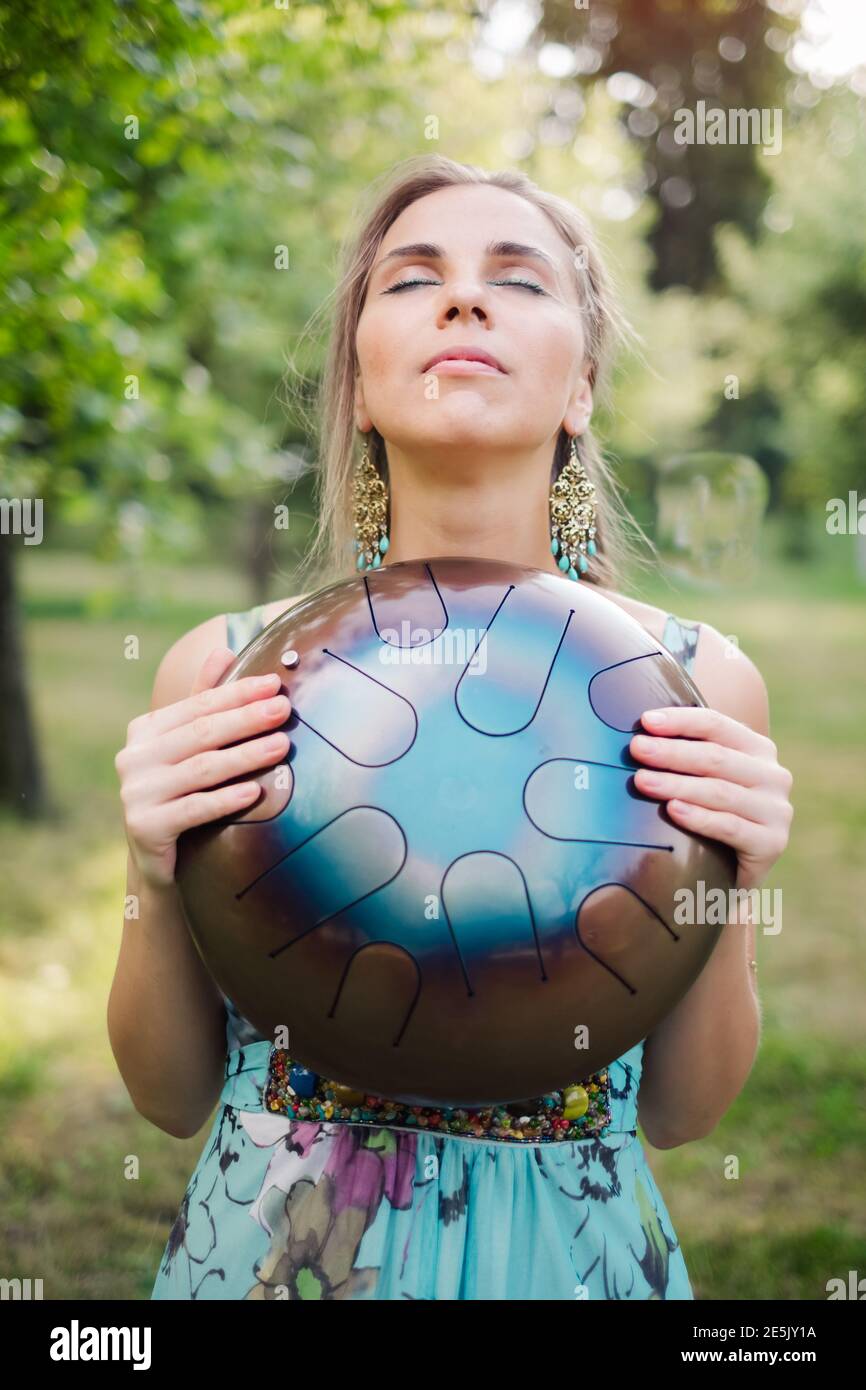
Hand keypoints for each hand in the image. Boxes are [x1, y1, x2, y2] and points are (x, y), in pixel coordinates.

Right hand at [115, 647, 291, 889]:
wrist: (158, 859)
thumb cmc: (181, 792)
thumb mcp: (188, 746)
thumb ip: (202, 700)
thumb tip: (224, 649)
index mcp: (144, 730)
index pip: (197, 705)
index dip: (236, 693)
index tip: (274, 683)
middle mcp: (134, 758)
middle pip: (201, 733)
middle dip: (246, 719)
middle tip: (284, 709)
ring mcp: (136, 793)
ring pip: (202, 769)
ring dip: (245, 756)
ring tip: (282, 745)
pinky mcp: (144, 827)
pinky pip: (193, 809)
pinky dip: (225, 799)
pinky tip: (254, 792)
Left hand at [630, 706, 793, 891]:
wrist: (731, 874)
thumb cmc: (709, 815)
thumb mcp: (703, 779)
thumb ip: (687, 753)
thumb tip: (640, 729)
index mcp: (758, 749)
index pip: (717, 726)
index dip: (681, 721)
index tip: (645, 721)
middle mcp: (773, 775)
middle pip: (716, 758)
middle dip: (672, 752)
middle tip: (637, 750)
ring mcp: (776, 810)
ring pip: (720, 792)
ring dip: (677, 784)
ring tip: (642, 780)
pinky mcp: (772, 843)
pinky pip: (729, 827)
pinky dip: (699, 817)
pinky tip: (672, 810)